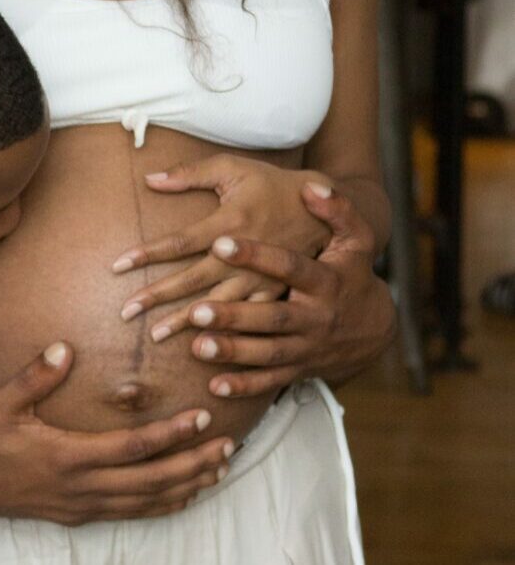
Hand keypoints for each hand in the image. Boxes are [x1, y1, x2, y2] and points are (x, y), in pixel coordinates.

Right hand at [0, 342, 234, 525]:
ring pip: (147, 501)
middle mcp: (82, 486)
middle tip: (228, 445)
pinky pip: (132, 512)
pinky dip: (164, 504)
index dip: (172, 434)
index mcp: (68, 456)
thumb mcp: (0, 403)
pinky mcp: (81, 513)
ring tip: (218, 469)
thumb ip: (35, 377)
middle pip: (152, 480)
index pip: (133, 447)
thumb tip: (65, 349)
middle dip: (193, 463)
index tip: (201, 418)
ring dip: (186, 486)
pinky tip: (183, 494)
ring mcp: (83, 504)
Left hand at [114, 154, 335, 339]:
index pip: (180, 242)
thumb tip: (149, 178)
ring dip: (187, 322)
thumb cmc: (273, 185)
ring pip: (218, 306)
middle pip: (193, 279)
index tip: (117, 265)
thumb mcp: (234, 168)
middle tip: (126, 312)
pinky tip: (205, 352)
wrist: (325, 213)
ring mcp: (260, 280)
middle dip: (158, 296)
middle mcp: (243, 256)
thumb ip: (191, 173)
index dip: (148, 253)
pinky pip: (248, 322)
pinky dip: (229, 337)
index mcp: (231, 223)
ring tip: (156, 336)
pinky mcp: (274, 296)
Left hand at [182, 184, 395, 397]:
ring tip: (195, 346)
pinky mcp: (300, 369)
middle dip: (236, 316)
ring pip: (268, 352)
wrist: (376, 326)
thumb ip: (338, 211)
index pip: (290, 266)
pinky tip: (215, 385)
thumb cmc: (351, 272)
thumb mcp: (355, 239)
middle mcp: (317, 316)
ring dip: (233, 351)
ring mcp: (308, 347)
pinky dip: (244, 385)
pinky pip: (271, 380)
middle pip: (273, 317)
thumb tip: (314, 185)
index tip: (220, 242)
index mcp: (325, 280)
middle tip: (196, 310)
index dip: (258, 255)